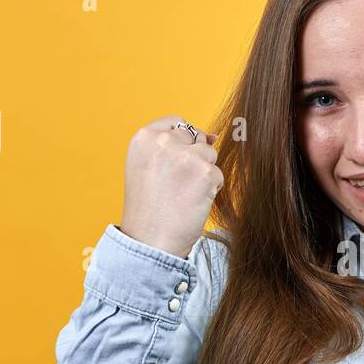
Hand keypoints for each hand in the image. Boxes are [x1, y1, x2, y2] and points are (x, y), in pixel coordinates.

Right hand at [119, 114, 222, 258]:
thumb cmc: (148, 208)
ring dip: (204, 174)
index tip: (175, 164)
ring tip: (183, 195)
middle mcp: (164, 142)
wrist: (150, 241)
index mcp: (144, 138)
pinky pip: (218, 174)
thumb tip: (213, 136)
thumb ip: (172, 146)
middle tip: (176, 186)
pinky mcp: (205, 173)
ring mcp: (186, 156)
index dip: (182, 142)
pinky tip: (192, 203)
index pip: (176, 121)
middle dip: (194, 158)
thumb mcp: (147, 167)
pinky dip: (211, 190)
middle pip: (195, 137)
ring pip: (210, 155)